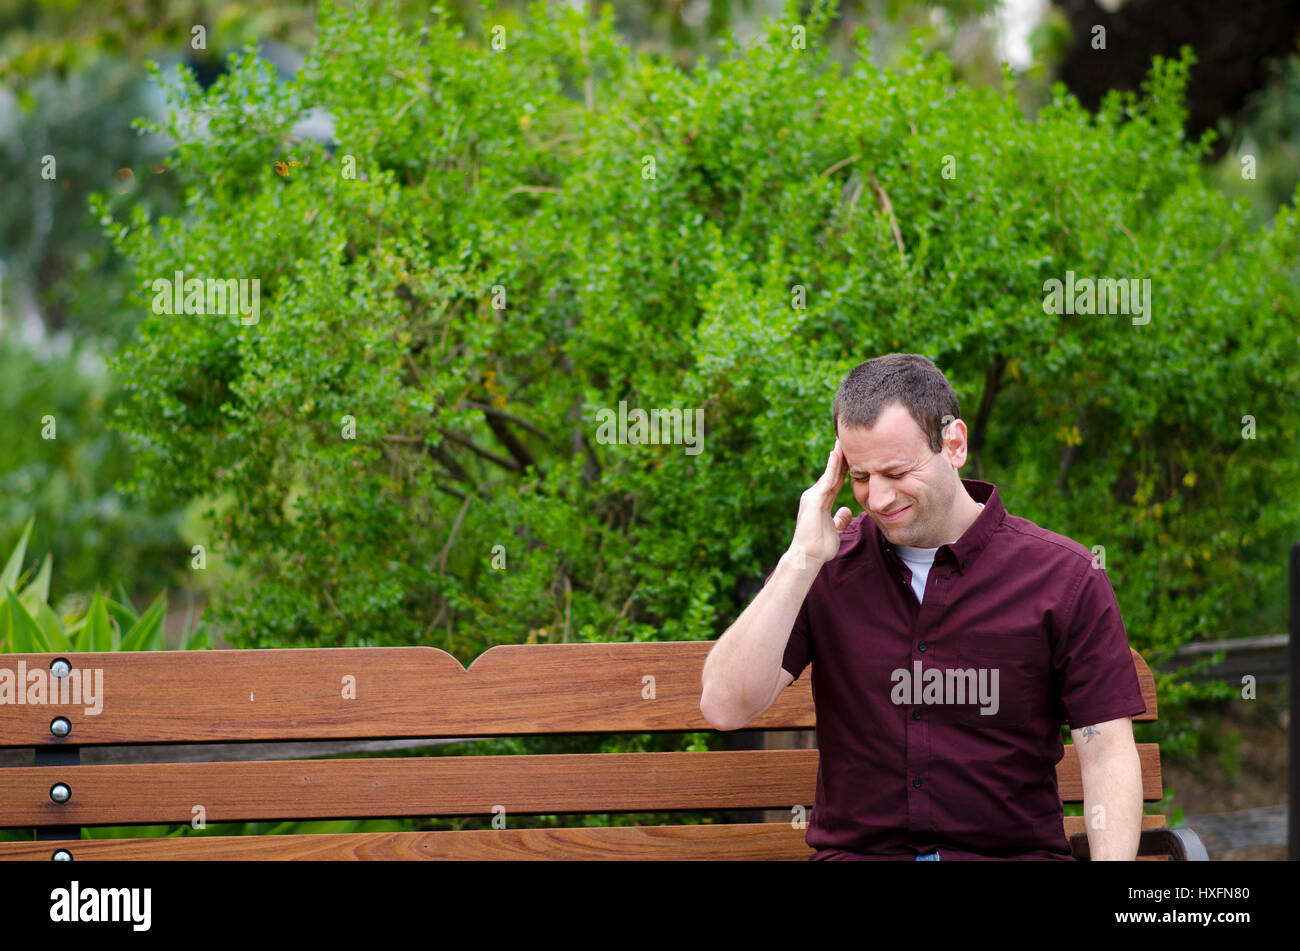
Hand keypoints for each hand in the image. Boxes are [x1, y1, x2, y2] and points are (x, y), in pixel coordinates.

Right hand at [788, 439, 852, 567]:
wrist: (808, 556)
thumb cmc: (820, 547)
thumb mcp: (835, 530)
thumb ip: (839, 519)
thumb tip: (846, 510)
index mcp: (820, 502)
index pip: (835, 480)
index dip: (844, 467)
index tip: (853, 454)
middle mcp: (815, 496)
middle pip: (832, 472)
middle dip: (841, 456)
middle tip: (848, 438)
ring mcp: (813, 496)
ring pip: (829, 473)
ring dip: (837, 456)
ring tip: (844, 440)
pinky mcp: (814, 500)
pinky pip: (826, 480)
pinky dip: (832, 467)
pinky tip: (837, 454)